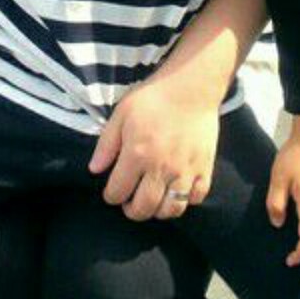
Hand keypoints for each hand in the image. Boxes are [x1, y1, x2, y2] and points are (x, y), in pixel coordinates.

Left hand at [88, 77, 219, 221]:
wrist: (191, 87)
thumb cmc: (153, 98)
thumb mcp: (121, 115)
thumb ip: (106, 145)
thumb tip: (94, 171)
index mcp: (137, 154)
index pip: (118, 192)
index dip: (111, 196)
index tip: (112, 192)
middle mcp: (161, 168)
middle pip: (144, 208)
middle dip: (132, 211)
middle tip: (129, 203)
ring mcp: (186, 171)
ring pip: (170, 210)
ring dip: (157, 211)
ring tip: (152, 201)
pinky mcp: (205, 168)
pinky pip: (195, 198)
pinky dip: (185, 201)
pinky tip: (176, 191)